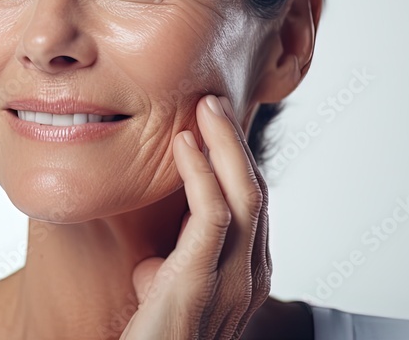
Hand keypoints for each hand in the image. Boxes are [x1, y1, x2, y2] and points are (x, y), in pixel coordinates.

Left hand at [119, 94, 271, 339]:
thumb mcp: (169, 307)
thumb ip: (172, 280)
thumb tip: (151, 266)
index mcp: (248, 277)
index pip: (253, 205)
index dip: (237, 160)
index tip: (214, 123)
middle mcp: (251, 278)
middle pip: (256, 192)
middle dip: (236, 142)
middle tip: (214, 100)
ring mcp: (233, 283)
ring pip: (245, 195)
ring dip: (225, 144)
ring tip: (206, 107)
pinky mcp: (200, 284)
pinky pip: (212, 216)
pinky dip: (201, 173)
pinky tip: (185, 146)